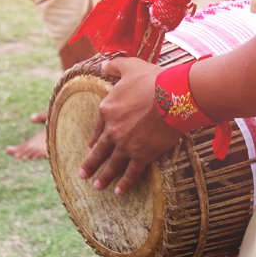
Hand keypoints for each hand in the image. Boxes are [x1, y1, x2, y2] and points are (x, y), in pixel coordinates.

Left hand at [79, 57, 182, 195]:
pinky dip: (125, 183)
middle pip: (99, 150)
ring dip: (103, 177)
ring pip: (112, 164)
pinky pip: (131, 173)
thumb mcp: (130, 66)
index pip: (98, 129)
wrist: (172, 96)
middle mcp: (113, 130)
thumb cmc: (152, 79)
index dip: (93, 140)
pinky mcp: (143, 154)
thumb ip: (115, 66)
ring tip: (97, 186)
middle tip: (82, 175)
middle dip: (90, 164)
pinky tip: (119, 192)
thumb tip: (103, 64)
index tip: (88, 148)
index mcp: (107, 110)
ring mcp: (126, 145)